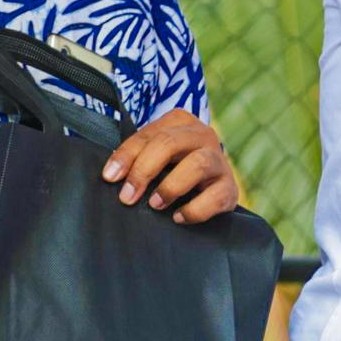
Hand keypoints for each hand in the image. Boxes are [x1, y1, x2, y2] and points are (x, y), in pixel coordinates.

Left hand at [105, 108, 240, 221]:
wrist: (211, 188)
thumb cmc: (174, 169)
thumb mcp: (155, 157)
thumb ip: (137, 158)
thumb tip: (111, 175)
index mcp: (180, 122)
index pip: (149, 135)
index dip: (126, 156)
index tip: (110, 177)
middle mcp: (203, 135)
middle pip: (170, 143)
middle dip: (144, 170)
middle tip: (128, 196)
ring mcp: (220, 160)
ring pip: (197, 164)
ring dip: (171, 186)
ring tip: (155, 204)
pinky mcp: (230, 187)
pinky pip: (215, 197)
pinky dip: (194, 210)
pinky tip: (178, 217)